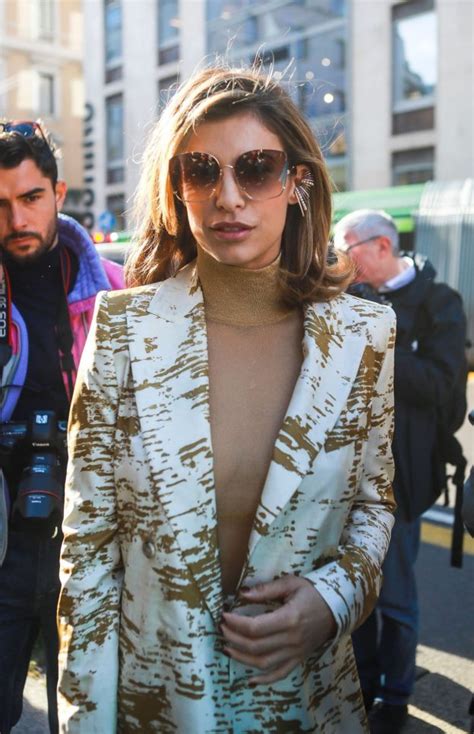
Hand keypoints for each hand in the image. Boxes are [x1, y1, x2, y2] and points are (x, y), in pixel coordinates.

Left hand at [221, 575, 336, 683]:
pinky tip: (250, 679)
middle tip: (222, 629)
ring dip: (242, 658)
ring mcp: (295, 652)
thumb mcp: (291, 584)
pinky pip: (280, 674)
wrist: (337, 609)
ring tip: (227, 647)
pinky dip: (264, 680)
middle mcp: (291, 639)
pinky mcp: (299, 659)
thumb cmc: (313, 593)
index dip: (236, 624)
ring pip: (263, 663)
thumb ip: (266, 590)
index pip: (255, 627)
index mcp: (289, 619)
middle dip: (234, 638)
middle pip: (255, 646)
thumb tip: (242, 593)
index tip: (224, 616)